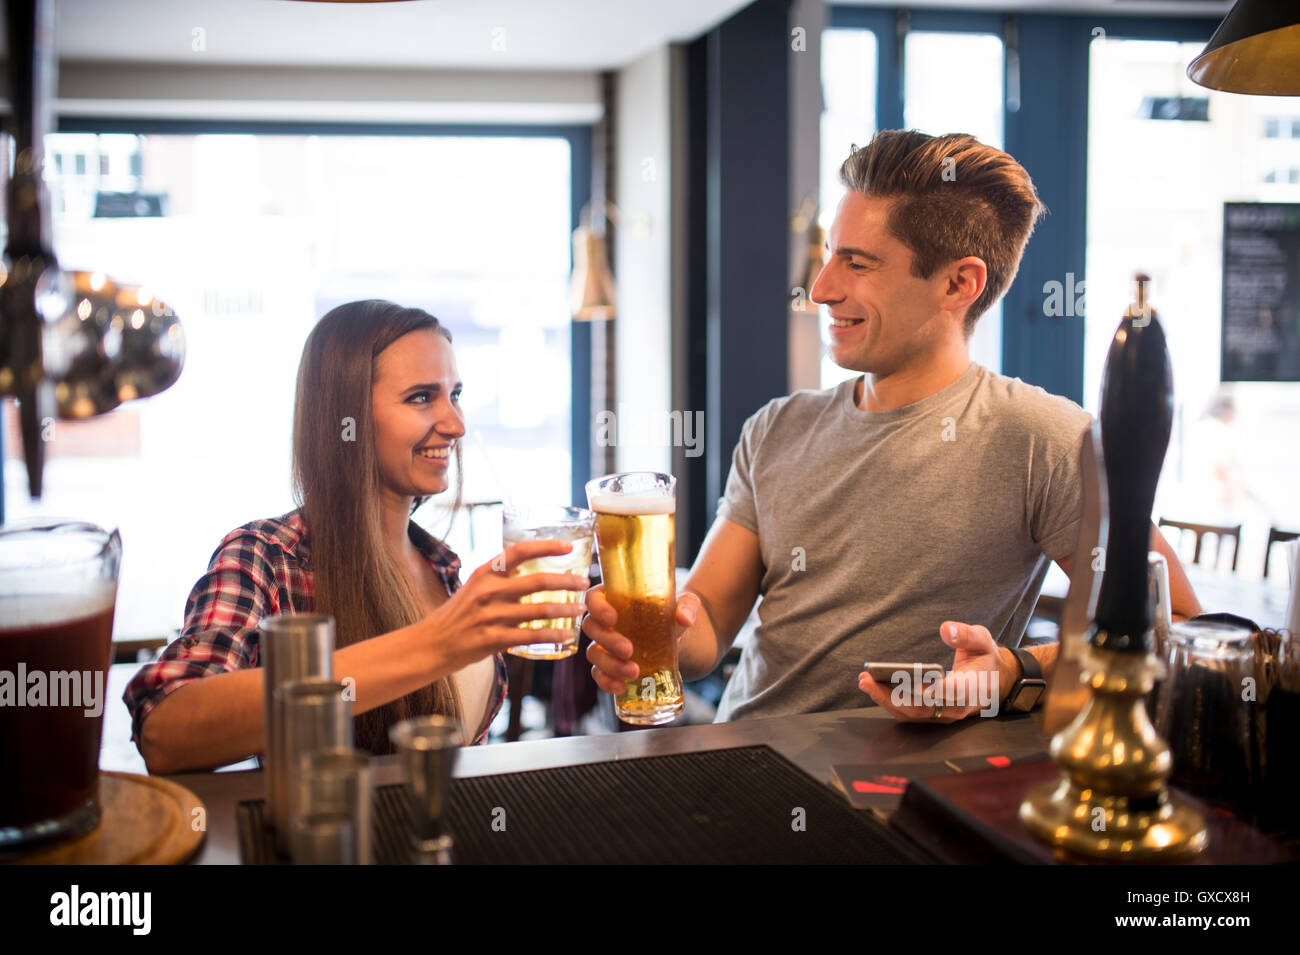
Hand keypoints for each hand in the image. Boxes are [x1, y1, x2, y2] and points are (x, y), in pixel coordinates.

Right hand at [423, 540, 589, 672]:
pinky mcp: (491, 640)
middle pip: (536, 581)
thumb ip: (499, 580)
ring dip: (564, 610)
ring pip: (538, 611)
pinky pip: (530, 636)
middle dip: (566, 581)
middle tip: (585, 582)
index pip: (519, 551)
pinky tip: (565, 635)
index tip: (569, 546)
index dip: (546, 546)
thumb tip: (532, 573)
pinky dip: (551, 635)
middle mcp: (487, 591)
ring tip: (580, 609)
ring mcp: (489, 616)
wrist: (429, 645)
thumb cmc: (456, 616)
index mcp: (484, 573)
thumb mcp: (473, 588)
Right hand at [583, 585, 699, 695]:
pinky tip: (621, 687)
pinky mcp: (611, 665)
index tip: (613, 618)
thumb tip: (685, 618)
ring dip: (609, 665)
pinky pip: (600, 674)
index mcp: (616, 597)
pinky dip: (606, 682)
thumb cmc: (676, 614)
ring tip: (634, 672)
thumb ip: (687, 606)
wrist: (681, 639)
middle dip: (607, 641)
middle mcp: (606, 621)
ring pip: (594, 653)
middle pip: (591, 627)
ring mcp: (606, 644)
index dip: (597, 607)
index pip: (594, 597)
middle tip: (629, 650)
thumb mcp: (686, 604)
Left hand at [856, 621, 1018, 723]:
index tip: (913, 682)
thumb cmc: (984, 659)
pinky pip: (909, 713)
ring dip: (886, 700)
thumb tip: (946, 629)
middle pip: (923, 707)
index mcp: (974, 688)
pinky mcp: (932, 715)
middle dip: (893, 696)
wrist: (993, 681)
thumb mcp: (983, 641)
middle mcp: (957, 707)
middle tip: (868, 681)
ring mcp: (944, 714)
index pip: (953, 692)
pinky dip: (890, 701)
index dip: (934, 690)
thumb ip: (966, 635)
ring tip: (865, 681)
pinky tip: (873, 686)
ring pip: (912, 713)